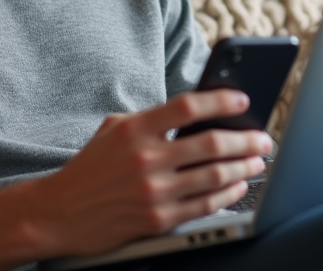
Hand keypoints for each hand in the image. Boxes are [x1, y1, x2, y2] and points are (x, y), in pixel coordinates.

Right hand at [0, 90, 272, 269]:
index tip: (243, 101)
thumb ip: (150, 119)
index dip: (221, 102)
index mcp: (134, 129)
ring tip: (257, 161)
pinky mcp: (157, 220)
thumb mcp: (112, 130)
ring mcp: (153, 192)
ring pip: (214, 176)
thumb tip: (196, 113)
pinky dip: (228, 194)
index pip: (187, 107)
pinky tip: (238, 185)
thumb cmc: (90, 168)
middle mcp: (145, 159)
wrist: (59, 212)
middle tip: (264, 137)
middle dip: (245, 140)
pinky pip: (205, 205)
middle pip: (210, 144)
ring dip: (244, 167)